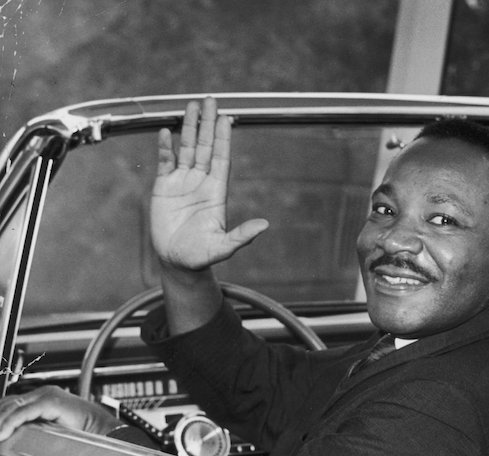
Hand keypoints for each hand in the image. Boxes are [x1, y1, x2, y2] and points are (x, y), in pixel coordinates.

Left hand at [0, 387, 123, 440]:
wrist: (105, 430)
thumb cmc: (86, 432)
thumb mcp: (53, 428)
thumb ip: (36, 426)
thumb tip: (16, 433)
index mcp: (45, 397)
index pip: (13, 403)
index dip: (1, 415)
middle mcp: (44, 392)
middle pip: (9, 402)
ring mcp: (47, 395)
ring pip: (13, 406)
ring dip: (1, 422)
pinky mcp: (50, 402)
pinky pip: (23, 412)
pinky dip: (10, 423)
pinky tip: (3, 433)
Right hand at [150, 96, 267, 272]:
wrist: (177, 262)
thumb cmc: (201, 256)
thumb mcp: (223, 247)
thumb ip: (242, 236)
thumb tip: (264, 226)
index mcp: (216, 192)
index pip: (221, 159)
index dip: (224, 139)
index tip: (227, 118)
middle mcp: (201, 182)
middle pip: (205, 147)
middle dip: (208, 124)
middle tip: (210, 100)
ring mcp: (182, 183)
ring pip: (187, 149)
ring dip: (188, 128)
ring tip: (190, 106)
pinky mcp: (164, 187)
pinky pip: (165, 162)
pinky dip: (165, 147)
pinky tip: (166, 131)